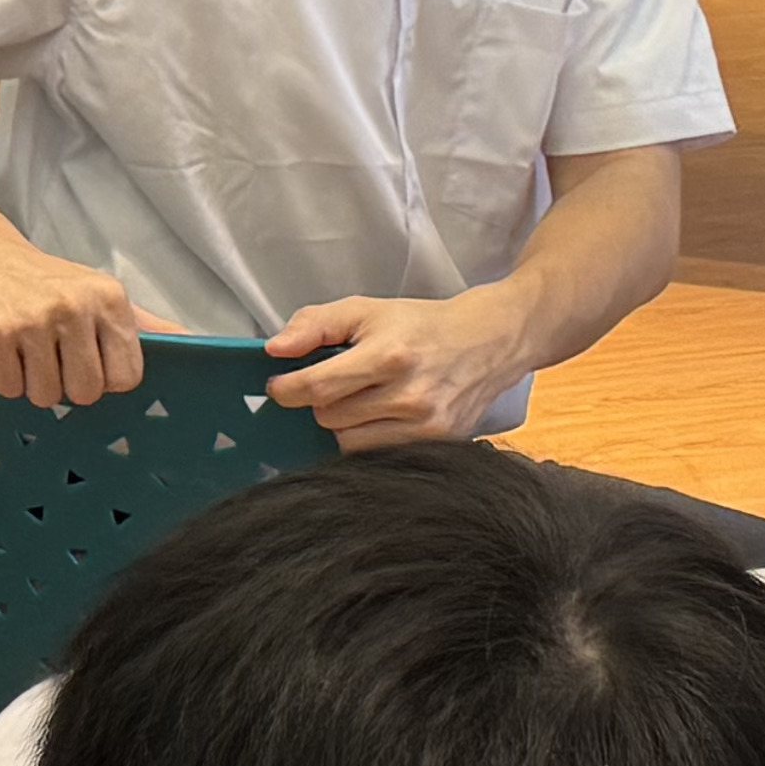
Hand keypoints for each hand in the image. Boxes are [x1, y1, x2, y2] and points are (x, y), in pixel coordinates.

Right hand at [0, 228, 141, 411]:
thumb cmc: (48, 284)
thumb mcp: (99, 294)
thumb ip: (143, 324)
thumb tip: (191, 342)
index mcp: (109, 299)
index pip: (127, 377)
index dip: (106, 378)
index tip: (90, 360)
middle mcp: (75, 307)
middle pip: (87, 392)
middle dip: (68, 383)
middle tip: (53, 354)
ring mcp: (34, 321)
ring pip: (46, 396)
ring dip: (34, 383)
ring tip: (27, 350)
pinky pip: (9, 389)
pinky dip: (5, 378)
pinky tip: (5, 349)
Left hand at [263, 288, 531, 447]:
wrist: (489, 340)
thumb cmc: (422, 325)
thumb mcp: (366, 310)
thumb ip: (315, 324)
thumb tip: (275, 349)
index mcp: (389, 356)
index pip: (315, 388)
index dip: (287, 388)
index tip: (282, 385)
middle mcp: (409, 396)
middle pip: (328, 417)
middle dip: (323, 399)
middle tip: (341, 381)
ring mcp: (425, 427)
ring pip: (347, 442)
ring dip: (345, 422)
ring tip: (365, 398)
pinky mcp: (438, 445)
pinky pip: (376, 455)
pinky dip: (369, 438)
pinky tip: (383, 415)